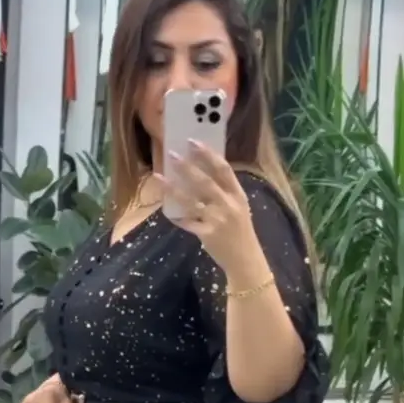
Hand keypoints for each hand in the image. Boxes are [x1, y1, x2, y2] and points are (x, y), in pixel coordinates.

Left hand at [157, 140, 258, 275]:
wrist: (245, 260)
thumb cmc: (240, 231)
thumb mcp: (240, 208)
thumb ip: (225, 192)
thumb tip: (201, 171)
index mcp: (238, 195)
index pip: (223, 169)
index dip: (207, 154)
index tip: (193, 142)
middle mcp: (228, 205)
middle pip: (205, 181)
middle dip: (187, 166)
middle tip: (172, 154)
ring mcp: (217, 220)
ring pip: (191, 200)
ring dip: (173, 188)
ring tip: (159, 176)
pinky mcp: (207, 234)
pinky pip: (187, 222)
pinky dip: (176, 216)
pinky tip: (166, 210)